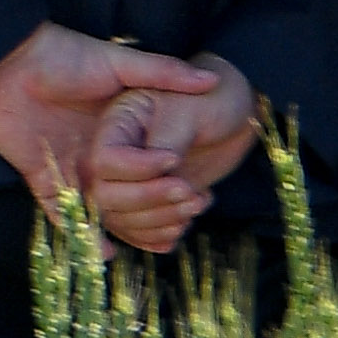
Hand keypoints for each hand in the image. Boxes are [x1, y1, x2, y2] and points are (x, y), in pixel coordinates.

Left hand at [0, 21, 222, 221]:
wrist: (8, 61)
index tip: (196, 191)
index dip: (172, 178)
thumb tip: (210, 80)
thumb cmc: (65, 56)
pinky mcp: (40, 175)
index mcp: (116, 128)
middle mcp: (95, 150)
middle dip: (153, 206)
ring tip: (153, 243)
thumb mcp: (120, 63)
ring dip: (122, 225)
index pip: (149, 162)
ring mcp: (68, 164)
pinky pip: (61, 212)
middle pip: (126, 189)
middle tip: (181, 217)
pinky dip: (80, 232)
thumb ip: (163, 72)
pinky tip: (106, 251)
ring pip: (99, 205)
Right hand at [77, 56, 260, 256]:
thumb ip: (168, 139)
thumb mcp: (192, 110)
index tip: (175, 160)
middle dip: (150, 200)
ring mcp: (128, 182)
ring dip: (162, 220)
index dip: (137, 170)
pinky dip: (160, 236)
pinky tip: (185, 224)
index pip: (104, 161)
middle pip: (106, 196)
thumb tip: (161, 170)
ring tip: (199, 201)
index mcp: (117, 124)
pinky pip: (136, 232)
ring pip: (121, 219)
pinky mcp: (145, 202)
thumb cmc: (213, 100)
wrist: (233, 115)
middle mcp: (114, 156)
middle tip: (189, 190)